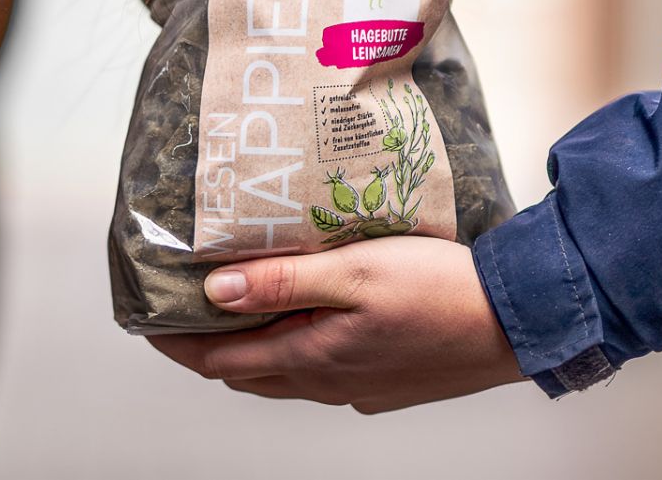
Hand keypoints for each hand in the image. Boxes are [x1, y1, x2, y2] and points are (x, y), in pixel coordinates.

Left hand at [149, 237, 525, 412]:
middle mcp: (326, 384)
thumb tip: (213, 291)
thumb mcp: (353, 271)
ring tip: (240, 307)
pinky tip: (313, 318)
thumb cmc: (439, 291)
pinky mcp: (386, 386)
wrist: (516, 325)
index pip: (217, 358)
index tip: (145, 317)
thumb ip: (281, 280)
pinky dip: (297, 350)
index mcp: (310, 358)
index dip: (174, 340)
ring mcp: (357, 391)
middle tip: (183, 308)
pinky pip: (322, 373)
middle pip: (244, 372)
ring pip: (284, 375)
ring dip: (252, 348)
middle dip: (206, 345)